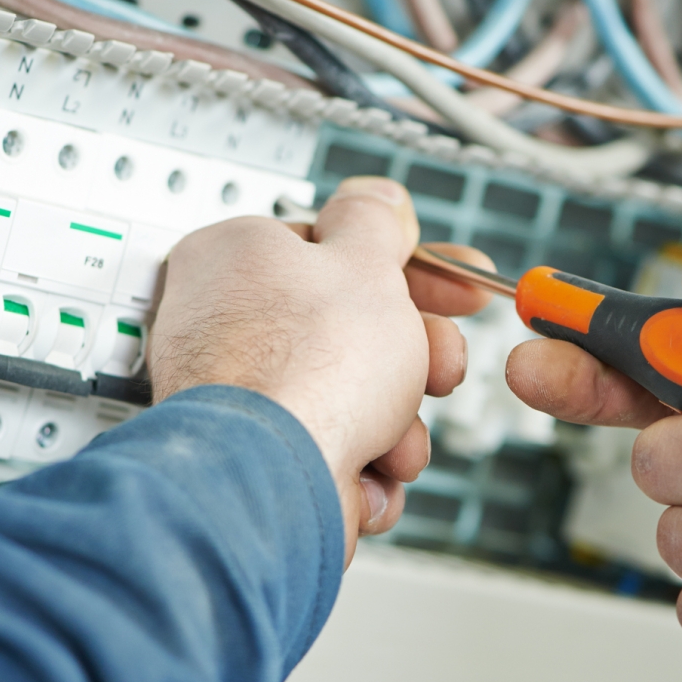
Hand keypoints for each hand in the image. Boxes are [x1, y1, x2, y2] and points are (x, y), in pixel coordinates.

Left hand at [148, 177, 492, 562]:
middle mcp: (226, 325)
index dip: (411, 272)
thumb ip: (376, 223)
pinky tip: (366, 478)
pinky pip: (330, 455)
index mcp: (239, 257)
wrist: (272, 483)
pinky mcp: (256, 461)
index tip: (456, 292)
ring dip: (396, 426)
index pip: (337, 251)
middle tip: (441, 368)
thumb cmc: (305, 369)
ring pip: (349, 401)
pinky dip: (362, 471)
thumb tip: (377, 197)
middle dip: (414, 362)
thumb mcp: (364, 264)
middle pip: (351, 332)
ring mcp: (239, 400)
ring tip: (396, 442)